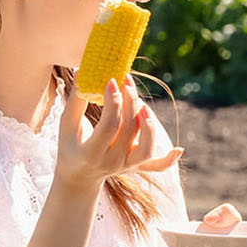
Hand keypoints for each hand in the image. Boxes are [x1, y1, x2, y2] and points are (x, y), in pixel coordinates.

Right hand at [57, 79, 182, 191]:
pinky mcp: (138, 167)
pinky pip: (157, 167)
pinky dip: (169, 159)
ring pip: (146, 147)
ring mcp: (127, 167)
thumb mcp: (67, 125)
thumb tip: (83, 70)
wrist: (79, 176)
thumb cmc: (71, 145)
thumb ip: (76, 100)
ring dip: (149, 124)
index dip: (113, 101)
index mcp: (91, 153)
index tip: (112, 80)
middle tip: (127, 81)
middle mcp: (111, 162)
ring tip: (141, 104)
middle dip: (131, 102)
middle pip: (129, 130)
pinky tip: (179, 149)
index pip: (109, 125)